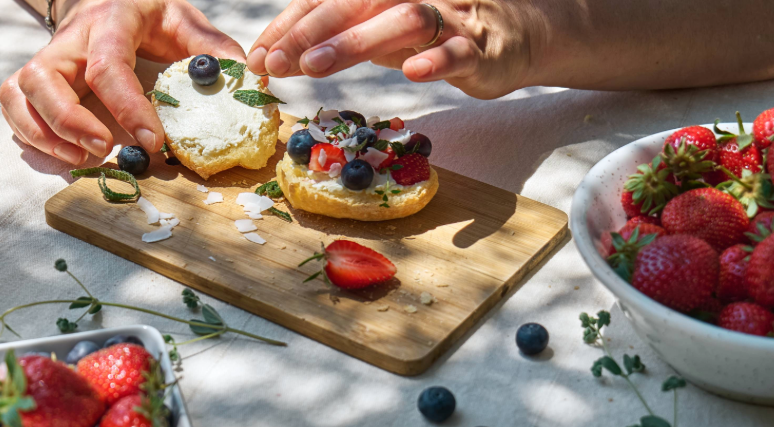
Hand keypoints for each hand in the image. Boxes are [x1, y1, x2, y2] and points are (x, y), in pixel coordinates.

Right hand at [0, 0, 244, 163]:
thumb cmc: (146, 14)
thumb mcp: (182, 20)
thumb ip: (211, 48)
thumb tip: (244, 79)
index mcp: (110, 21)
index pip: (108, 65)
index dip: (127, 108)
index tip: (152, 142)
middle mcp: (70, 39)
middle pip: (43, 78)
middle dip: (68, 122)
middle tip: (101, 151)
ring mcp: (48, 58)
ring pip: (19, 93)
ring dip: (44, 134)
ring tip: (82, 158)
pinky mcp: (35, 77)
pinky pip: (14, 105)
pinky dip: (29, 134)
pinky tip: (62, 154)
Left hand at [245, 0, 534, 99]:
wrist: (514, 35)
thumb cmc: (438, 34)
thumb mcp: (381, 33)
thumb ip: (339, 40)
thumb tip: (280, 56)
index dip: (290, 26)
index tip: (258, 56)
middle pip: (357, 3)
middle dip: (310, 32)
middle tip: (274, 62)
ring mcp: (451, 18)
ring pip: (405, 20)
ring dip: (356, 42)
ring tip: (317, 66)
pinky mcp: (481, 47)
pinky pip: (459, 50)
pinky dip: (436, 60)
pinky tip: (413, 72)